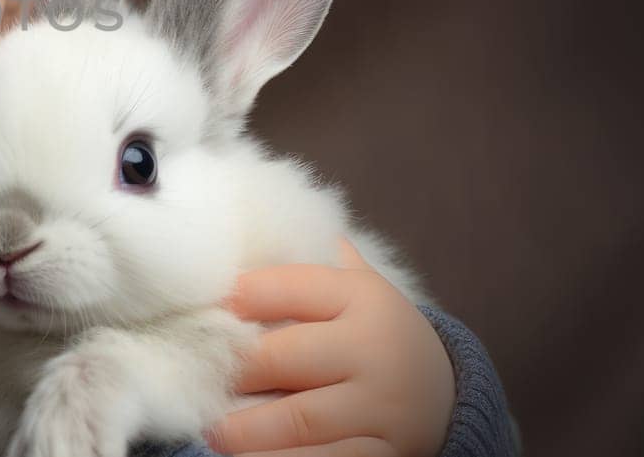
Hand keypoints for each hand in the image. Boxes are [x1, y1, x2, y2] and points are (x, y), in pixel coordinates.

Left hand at [201, 238, 454, 456]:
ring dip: (246, 430)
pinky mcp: (387, 452)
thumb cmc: (372, 335)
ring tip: (213, 432)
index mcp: (363, 297)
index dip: (237, 297)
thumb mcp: (357, 290)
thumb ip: (312, 259)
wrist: (446, 395)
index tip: (203, 309)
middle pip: (283, 357)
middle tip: (198, 379)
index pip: (286, 288)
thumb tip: (254, 211)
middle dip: (235, 371)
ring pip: (299, 418)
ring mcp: (383, 406)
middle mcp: (375, 349)